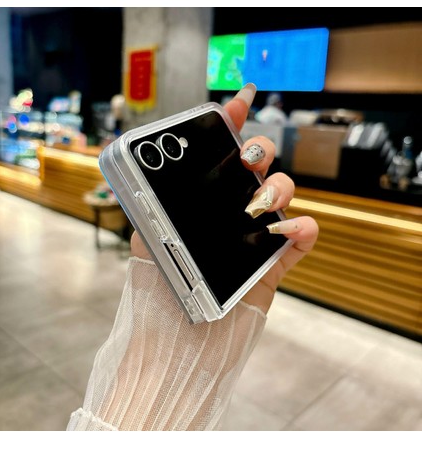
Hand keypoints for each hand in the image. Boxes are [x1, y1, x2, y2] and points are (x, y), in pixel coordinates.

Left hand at [131, 83, 318, 315]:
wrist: (176, 350)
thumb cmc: (156, 300)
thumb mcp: (147, 243)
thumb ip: (152, 208)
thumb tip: (154, 169)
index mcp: (198, 205)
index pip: (216, 157)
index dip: (229, 125)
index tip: (239, 101)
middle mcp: (227, 215)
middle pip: (256, 168)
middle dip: (257, 150)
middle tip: (245, 158)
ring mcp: (253, 238)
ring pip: (282, 195)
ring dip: (276, 188)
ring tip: (253, 207)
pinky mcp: (273, 267)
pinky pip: (302, 240)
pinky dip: (304, 230)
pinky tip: (287, 232)